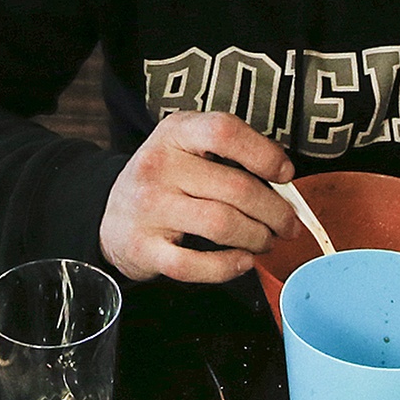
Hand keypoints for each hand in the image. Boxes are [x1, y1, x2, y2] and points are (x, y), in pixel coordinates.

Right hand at [98, 112, 298, 284]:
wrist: (111, 215)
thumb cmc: (165, 181)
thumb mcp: (189, 148)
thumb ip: (231, 154)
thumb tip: (284, 176)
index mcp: (175, 132)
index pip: (224, 131)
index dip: (264, 154)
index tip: (285, 174)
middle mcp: (158, 166)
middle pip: (236, 188)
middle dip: (275, 211)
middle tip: (288, 224)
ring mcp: (148, 208)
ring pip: (222, 225)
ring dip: (257, 238)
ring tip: (266, 241)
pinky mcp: (144, 248)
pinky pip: (195, 264)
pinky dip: (228, 267)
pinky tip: (242, 261)